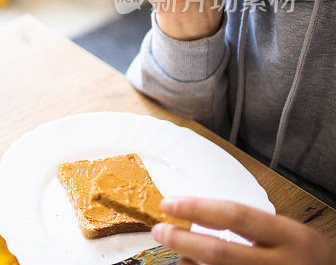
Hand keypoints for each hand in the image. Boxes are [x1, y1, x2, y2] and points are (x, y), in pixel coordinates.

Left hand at [152, 197, 335, 264]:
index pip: (236, 215)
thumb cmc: (303, 258)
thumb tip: (195, 221)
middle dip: (182, 240)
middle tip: (160, 230)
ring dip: (188, 264)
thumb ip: (248, 227)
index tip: (169, 203)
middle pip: (220, 253)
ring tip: (178, 254)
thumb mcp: (286, 234)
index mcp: (293, 237)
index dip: (197, 208)